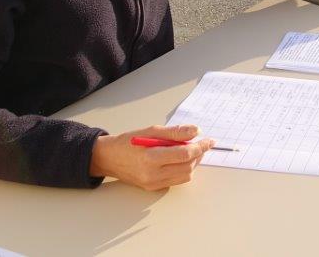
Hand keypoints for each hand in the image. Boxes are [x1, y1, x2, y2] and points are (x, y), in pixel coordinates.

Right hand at [89, 124, 212, 190]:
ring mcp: (153, 183)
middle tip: (201, 144)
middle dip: (198, 155)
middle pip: (187, 167)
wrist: (109, 158)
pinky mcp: (153, 188)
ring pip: (184, 176)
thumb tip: (196, 132)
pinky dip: (183, 170)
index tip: (209, 140)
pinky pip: (176, 181)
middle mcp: (153, 174)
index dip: (200, 147)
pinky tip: (180, 160)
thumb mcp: (151, 131)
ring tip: (191, 151)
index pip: (184, 154)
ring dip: (192, 163)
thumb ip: (175, 132)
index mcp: (151, 157)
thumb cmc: (128, 142)